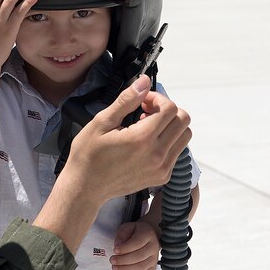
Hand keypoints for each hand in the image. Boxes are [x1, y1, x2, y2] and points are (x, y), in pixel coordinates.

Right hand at [64, 75, 191, 203]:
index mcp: (142, 139)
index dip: (157, 98)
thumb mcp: (102, 122)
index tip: (142, 101)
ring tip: (147, 127)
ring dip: (170, 125)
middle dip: (166, 110)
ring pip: (184, 136)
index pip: (170, 108)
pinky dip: (167, 141)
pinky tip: (146, 143)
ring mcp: (162, 168)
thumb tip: (145, 82)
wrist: (85, 187)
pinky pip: (177, 152)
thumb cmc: (88, 155)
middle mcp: (157, 154)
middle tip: (145, 112)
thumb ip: (126, 101)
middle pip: (183, 120)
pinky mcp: (162, 176)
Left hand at [111, 221, 159, 269]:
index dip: (125, 248)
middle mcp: (153, 247)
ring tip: (115, 267)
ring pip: (141, 267)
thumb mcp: (127, 227)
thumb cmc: (136, 232)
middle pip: (139, 256)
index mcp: (147, 235)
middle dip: (123, 260)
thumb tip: (118, 245)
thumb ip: (122, 235)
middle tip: (112, 260)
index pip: (137, 243)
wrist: (149, 236)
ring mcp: (154, 258)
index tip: (115, 250)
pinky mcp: (152, 267)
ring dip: (126, 269)